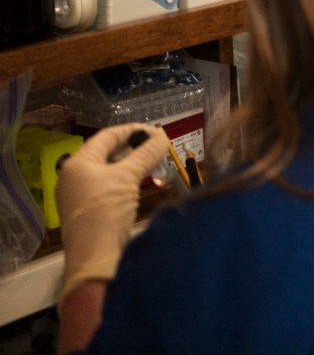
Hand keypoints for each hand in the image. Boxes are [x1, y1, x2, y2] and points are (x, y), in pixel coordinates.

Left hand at [56, 124, 169, 307]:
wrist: (94, 257)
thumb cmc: (107, 211)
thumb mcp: (128, 178)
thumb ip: (146, 154)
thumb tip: (163, 136)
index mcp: (79, 162)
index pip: (108, 135)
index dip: (134, 130)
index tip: (158, 133)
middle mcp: (75, 175)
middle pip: (108, 152)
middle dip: (135, 148)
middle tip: (160, 148)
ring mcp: (79, 193)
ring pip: (109, 169)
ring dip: (133, 164)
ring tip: (156, 164)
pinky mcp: (88, 209)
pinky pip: (108, 185)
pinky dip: (126, 180)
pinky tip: (142, 182)